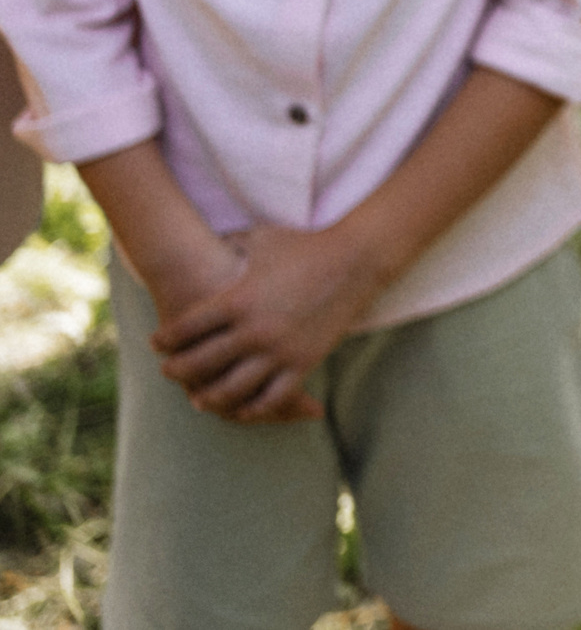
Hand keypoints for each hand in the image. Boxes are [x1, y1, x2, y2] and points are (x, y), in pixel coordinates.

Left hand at [153, 224, 386, 422]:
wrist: (356, 259)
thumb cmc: (306, 245)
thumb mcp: (261, 239)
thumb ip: (231, 242)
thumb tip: (210, 238)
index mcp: (237, 300)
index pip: (186, 328)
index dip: (165, 339)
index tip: (157, 343)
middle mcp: (253, 330)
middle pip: (199, 363)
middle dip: (177, 371)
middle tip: (168, 372)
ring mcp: (279, 350)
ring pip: (230, 389)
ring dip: (209, 398)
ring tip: (199, 399)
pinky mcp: (304, 362)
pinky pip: (271, 398)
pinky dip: (253, 408)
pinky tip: (243, 408)